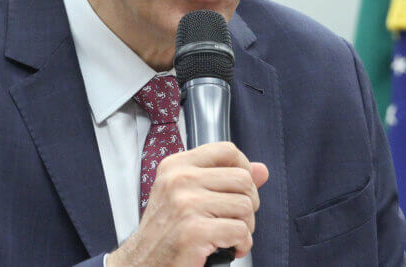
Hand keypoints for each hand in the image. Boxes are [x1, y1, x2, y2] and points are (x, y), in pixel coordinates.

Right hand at [107, 141, 268, 266]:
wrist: (143, 263)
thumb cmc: (166, 231)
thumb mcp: (188, 195)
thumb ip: (225, 179)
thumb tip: (262, 170)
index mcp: (176, 166)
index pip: (226, 150)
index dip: (243, 168)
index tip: (239, 188)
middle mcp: (179, 180)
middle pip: (243, 179)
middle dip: (248, 203)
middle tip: (234, 219)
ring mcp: (186, 205)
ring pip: (245, 206)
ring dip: (245, 227)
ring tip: (228, 235)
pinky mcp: (194, 231)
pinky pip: (241, 231)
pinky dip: (242, 244)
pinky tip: (228, 248)